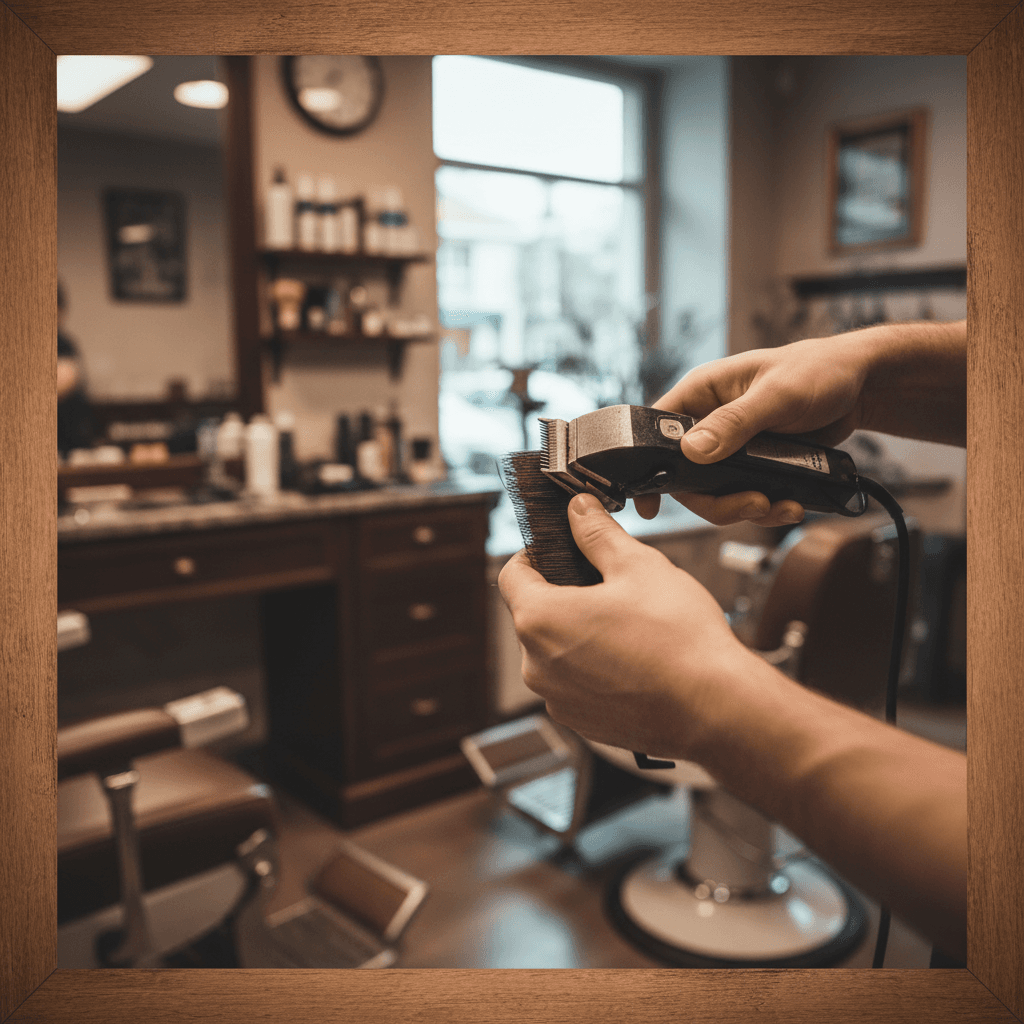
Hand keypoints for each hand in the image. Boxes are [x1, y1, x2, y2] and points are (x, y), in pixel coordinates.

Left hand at [497, 492, 759, 761]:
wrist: (716, 708)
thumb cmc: (678, 636)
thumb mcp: (637, 565)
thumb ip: (597, 533)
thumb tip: (578, 509)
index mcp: (539, 619)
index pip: (511, 575)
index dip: (535, 555)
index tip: (563, 550)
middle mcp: (536, 666)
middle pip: (534, 615)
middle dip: (564, 595)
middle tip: (609, 586)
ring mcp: (557, 699)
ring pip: (556, 651)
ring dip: (579, 633)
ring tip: (629, 626)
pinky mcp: (581, 723)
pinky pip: (576, 683)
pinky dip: (595, 668)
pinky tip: (635, 660)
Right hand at [634, 333, 871, 525]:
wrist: (860, 386)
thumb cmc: (818, 370)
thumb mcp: (777, 394)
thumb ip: (734, 422)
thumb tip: (693, 451)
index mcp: (702, 393)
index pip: (656, 431)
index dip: (647, 466)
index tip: (649, 504)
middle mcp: (709, 421)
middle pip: (686, 476)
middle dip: (716, 500)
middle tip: (751, 504)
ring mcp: (731, 447)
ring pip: (716, 493)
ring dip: (745, 508)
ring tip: (780, 507)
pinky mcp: (754, 465)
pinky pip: (745, 496)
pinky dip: (766, 508)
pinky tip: (790, 505)